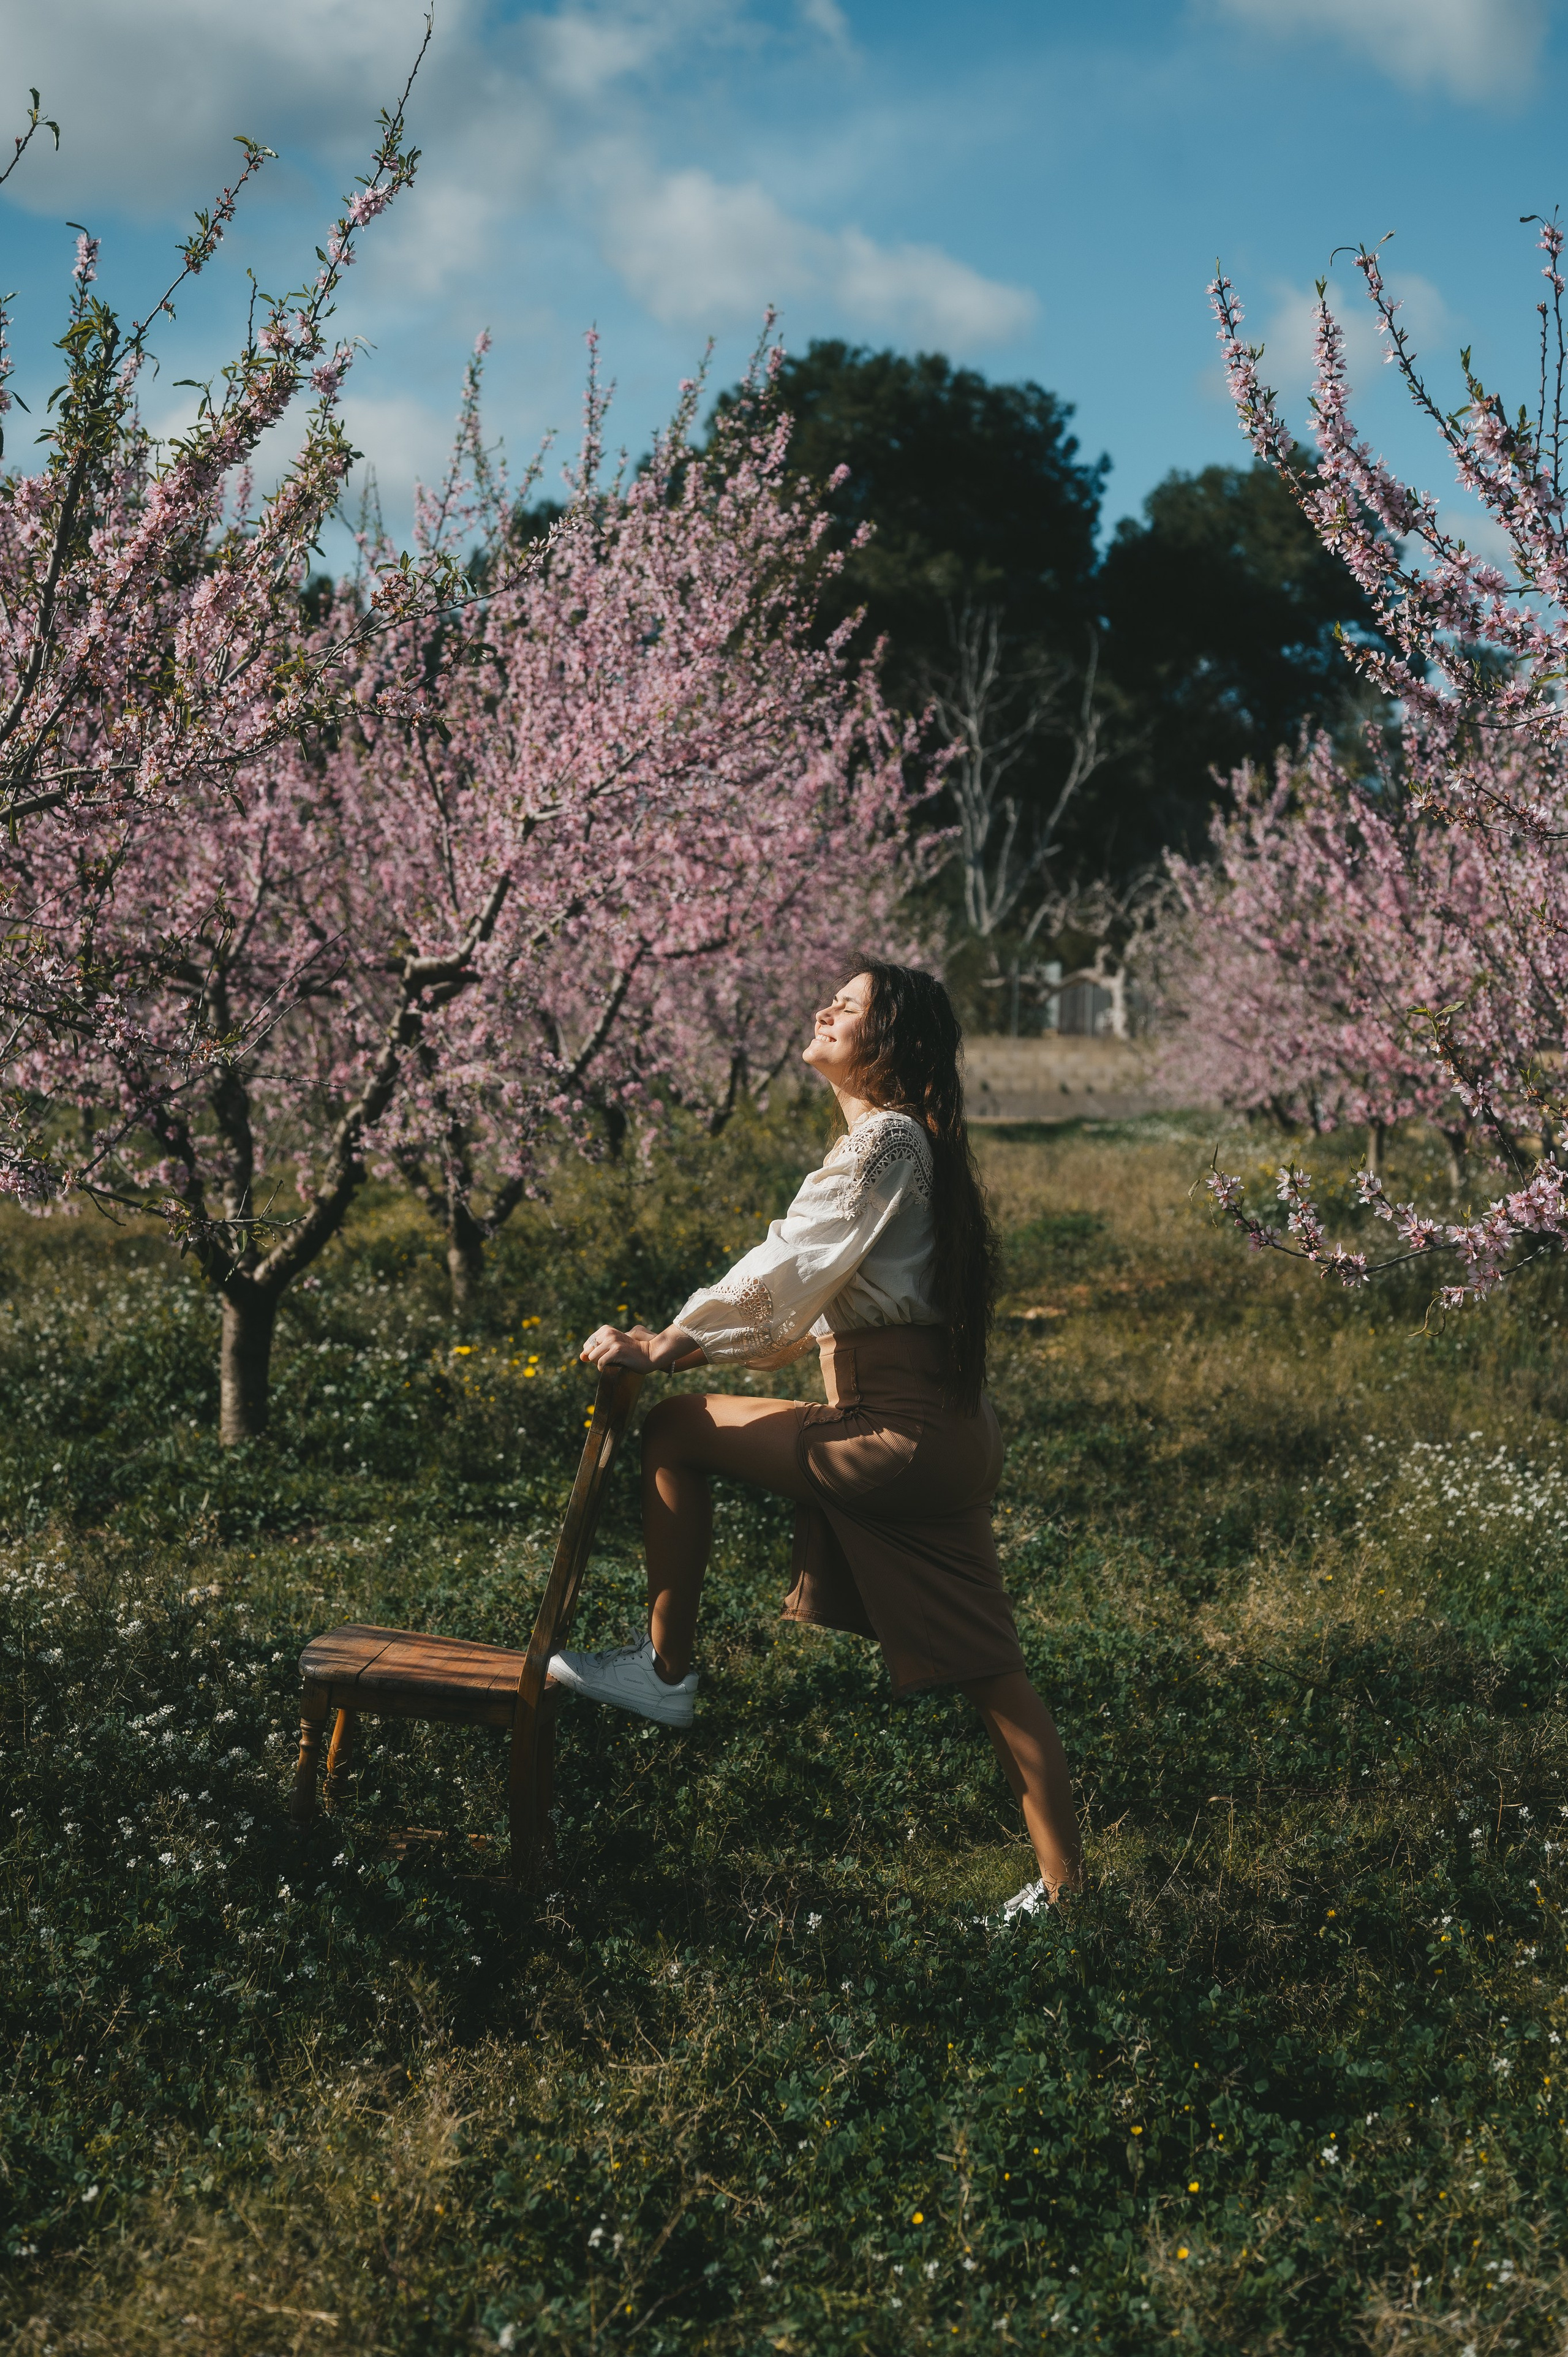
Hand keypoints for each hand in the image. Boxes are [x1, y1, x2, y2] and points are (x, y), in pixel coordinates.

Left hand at [579, 1322, 698, 1371]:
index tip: (607, 1354)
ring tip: (612, 1362)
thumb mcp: (611, 1348)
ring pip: (593, 1357)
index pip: (587, 1345)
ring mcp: (612, 1341)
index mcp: (606, 1329)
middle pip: (588, 1351)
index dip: (594, 1353)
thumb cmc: (630, 1353)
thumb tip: (580, 1357)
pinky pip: (601, 1363)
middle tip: (610, 1359)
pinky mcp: (617, 1350)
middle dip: (595, 1359)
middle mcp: (608, 1333)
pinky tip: (614, 1365)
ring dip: (600, 1364)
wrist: (649, 1354)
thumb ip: (595, 1350)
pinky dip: (603, 1368)